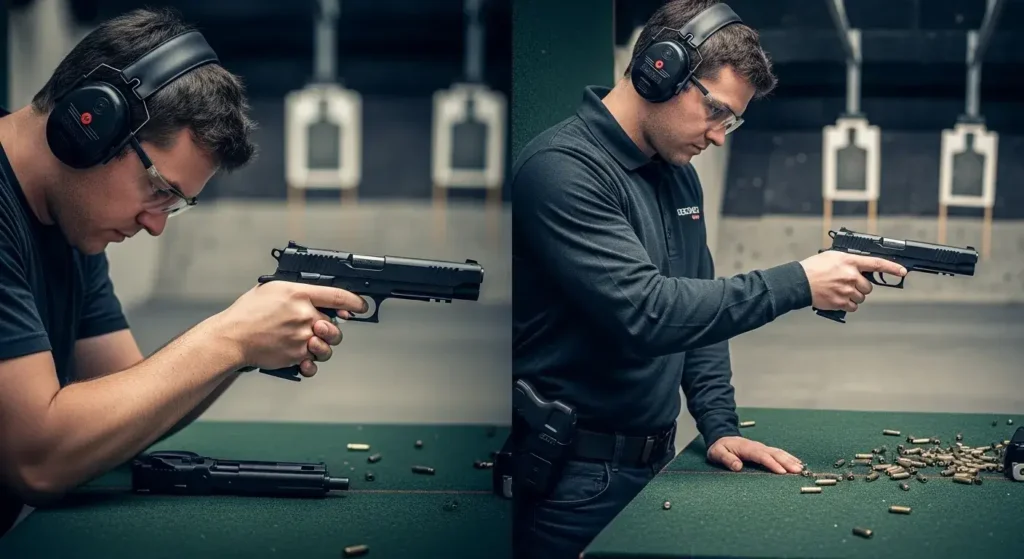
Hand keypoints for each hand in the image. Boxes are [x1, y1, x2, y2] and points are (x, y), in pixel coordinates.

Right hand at [215, 282, 367, 374]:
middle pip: (334, 325)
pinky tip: (306, 360)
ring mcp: (302, 337)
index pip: (338, 296)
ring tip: (310, 343)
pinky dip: (311, 364)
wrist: (231, 338)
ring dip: (323, 346)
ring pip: (328, 346)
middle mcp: (304, 315)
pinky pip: (314, 363)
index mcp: (299, 294)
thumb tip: (316, 293)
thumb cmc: (247, 313)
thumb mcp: (272, 289)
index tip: (361, 306)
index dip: (355, 302)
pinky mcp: (296, 356)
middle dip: (330, 329)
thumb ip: (297, 290)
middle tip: (319, 328)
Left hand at [707, 436, 802, 473]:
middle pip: (774, 454)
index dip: (772, 464)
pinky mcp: (764, 450)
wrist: (721, 437)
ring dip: (790, 460)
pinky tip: (797, 462)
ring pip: (779, 453)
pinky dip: (789, 457)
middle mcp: (757, 446)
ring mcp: (762, 447)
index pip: (762, 456)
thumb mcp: (717, 453)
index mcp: (747, 448)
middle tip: (798, 472)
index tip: (782, 472)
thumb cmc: (720, 448)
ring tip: (800, 469)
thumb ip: (727, 459)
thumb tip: (737, 467)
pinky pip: (779, 453)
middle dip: (786, 462)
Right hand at [799, 251, 906, 312]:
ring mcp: (846, 290)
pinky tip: (837, 299)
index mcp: (849, 261)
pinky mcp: (841, 302)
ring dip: (853, 296)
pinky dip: (847, 304)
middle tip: (847, 284)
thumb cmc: (813, 268)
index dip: (892, 268)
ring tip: (839, 291)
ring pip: (861, 297)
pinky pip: (853, 307)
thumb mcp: (832, 257)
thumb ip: (849, 261)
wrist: (799, 282)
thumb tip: (861, 268)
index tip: (902, 271)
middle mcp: (850, 275)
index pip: (876, 263)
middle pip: (868, 286)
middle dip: (860, 287)